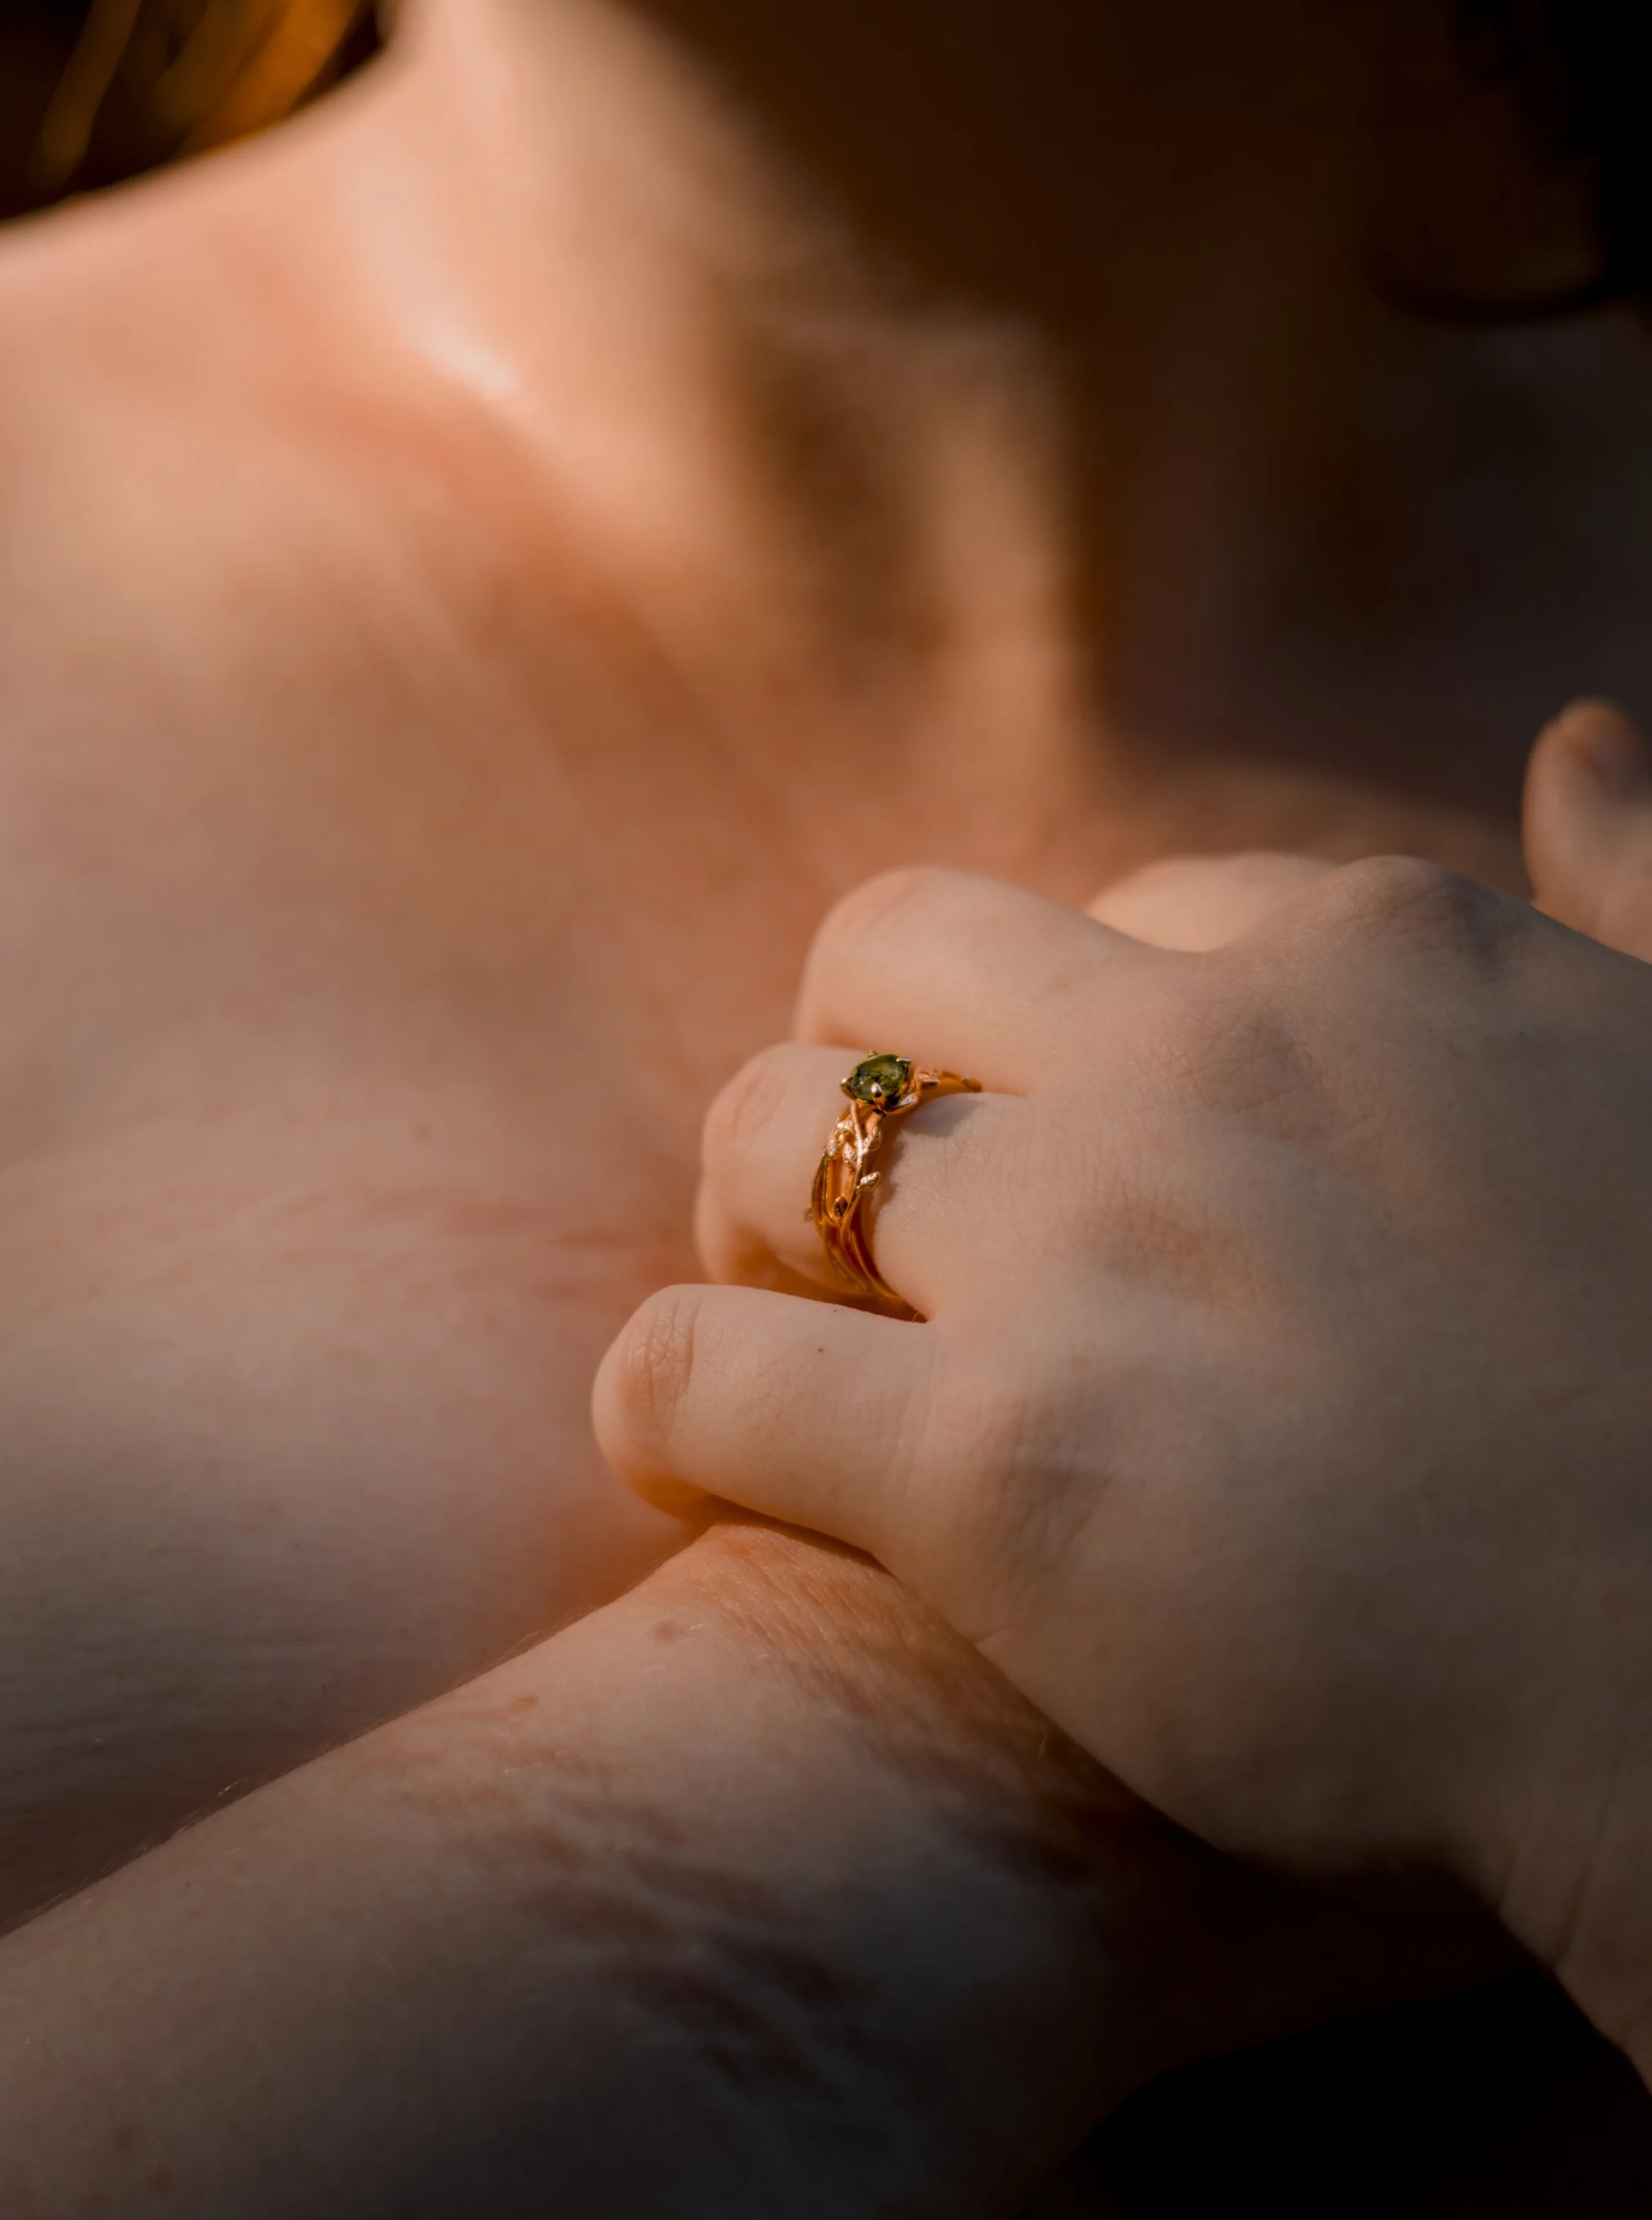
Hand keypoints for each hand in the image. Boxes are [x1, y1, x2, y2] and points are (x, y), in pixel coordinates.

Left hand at [595, 705, 1651, 2059]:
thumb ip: (1627, 900)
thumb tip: (1578, 744)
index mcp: (1369, 951)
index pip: (1114, 914)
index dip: (1067, 1040)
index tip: (1080, 1153)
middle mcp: (1204, 1060)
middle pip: (885, 958)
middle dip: (861, 1070)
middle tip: (890, 1225)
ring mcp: (1088, 1256)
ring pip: (764, 1132)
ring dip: (752, 1223)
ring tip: (797, 1331)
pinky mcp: (994, 1474)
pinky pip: (696, 1369)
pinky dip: (663, 1400)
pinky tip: (698, 1452)